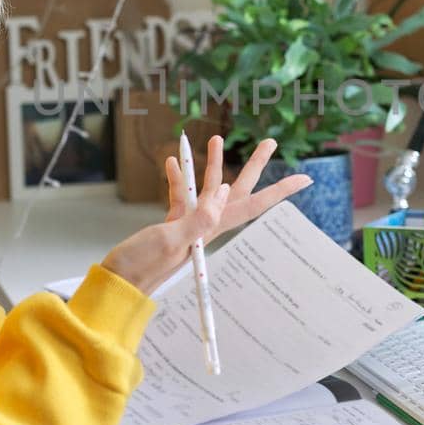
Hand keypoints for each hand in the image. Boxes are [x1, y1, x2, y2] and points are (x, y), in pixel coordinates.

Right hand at [102, 136, 310, 295]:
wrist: (117, 286)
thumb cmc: (141, 266)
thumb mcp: (172, 240)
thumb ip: (199, 217)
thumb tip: (224, 190)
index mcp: (210, 230)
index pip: (253, 206)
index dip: (280, 191)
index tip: (306, 178)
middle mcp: (205, 226)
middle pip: (237, 190)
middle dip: (254, 166)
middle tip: (270, 142)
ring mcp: (188, 225)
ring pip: (207, 187)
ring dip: (212, 163)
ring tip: (216, 138)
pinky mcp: (170, 225)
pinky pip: (180, 196)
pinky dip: (177, 179)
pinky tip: (172, 162)